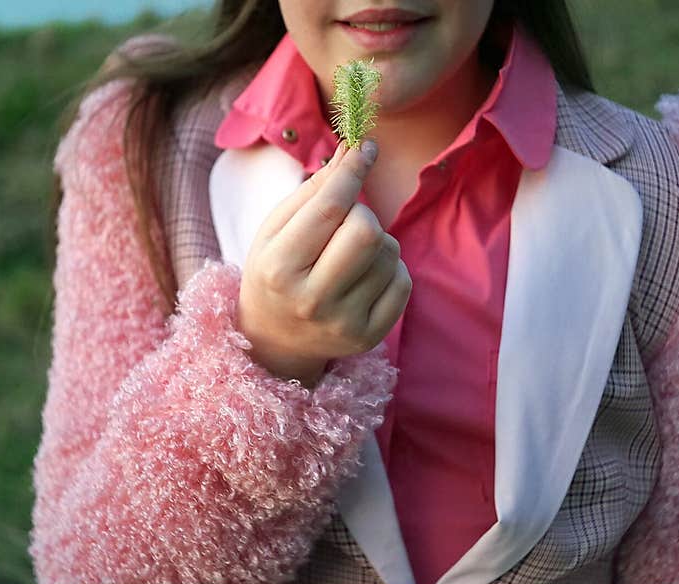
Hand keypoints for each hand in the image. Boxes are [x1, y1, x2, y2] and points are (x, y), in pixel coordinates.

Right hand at [237, 140, 411, 387]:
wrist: (275, 339)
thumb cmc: (275, 272)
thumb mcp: (276, 229)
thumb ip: (314, 190)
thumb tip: (354, 149)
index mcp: (279, 268)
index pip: (329, 208)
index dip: (353, 171)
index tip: (366, 147)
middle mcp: (311, 300)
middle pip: (367, 231)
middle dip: (363, 212)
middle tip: (347, 220)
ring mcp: (343, 323)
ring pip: (389, 252)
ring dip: (377, 241)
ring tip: (350, 255)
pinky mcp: (369, 336)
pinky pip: (403, 281)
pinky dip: (389, 268)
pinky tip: (365, 276)